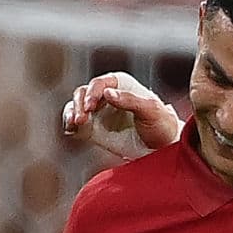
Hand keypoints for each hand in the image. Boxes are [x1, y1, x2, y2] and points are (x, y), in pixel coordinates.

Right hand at [61, 72, 183, 158]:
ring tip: (75, 123)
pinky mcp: (92, 128)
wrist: (163, 149)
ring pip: (76, 105)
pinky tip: (71, 129)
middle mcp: (107, 95)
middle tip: (81, 118)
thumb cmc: (161, 125)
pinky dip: (69, 124)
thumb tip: (108, 92)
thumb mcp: (151, 110)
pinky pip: (75, 123)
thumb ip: (130, 100)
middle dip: (79, 104)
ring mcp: (98, 112)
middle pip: (84, 93)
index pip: (100, 83)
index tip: (90, 106)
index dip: (92, 92)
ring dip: (72, 112)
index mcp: (121, 85)